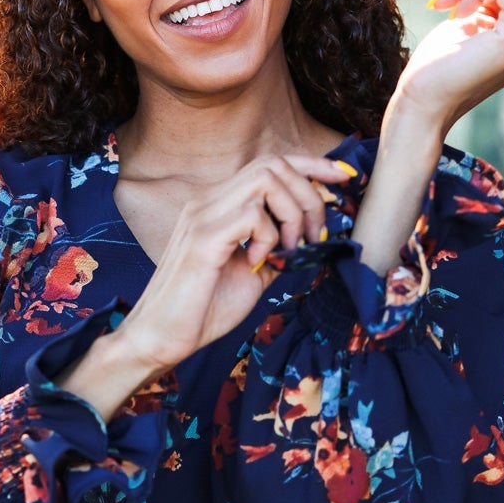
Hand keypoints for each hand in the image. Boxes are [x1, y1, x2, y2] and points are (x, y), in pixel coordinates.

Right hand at [117, 152, 359, 372]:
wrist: (160, 339)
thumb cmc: (202, 311)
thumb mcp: (254, 275)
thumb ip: (278, 251)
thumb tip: (312, 239)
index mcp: (218, 206)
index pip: (269, 164)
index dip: (311, 164)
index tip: (343, 177)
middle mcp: (208, 201)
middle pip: (273, 163)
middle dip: (309, 195)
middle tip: (315, 237)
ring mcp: (203, 215)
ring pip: (266, 180)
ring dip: (293, 214)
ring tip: (290, 251)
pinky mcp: (203, 239)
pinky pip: (254, 214)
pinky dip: (271, 237)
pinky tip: (259, 264)